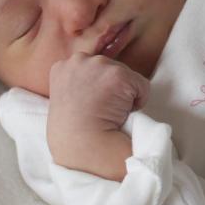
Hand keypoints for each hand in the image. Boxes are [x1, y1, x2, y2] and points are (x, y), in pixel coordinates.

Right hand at [46, 53, 148, 180]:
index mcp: (63, 66)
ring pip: (125, 76)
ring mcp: (99, 65)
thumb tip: (98, 82)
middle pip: (109, 68)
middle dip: (110, 88)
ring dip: (123, 94)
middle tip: (100, 111)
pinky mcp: (119, 75)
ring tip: (108, 112)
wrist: (81, 144)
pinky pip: (142, 86)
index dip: (96, 88)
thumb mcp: (66, 96)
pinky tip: (121, 114)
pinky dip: (138, 101)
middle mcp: (79, 60)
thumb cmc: (73, 130)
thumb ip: (79, 82)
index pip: (91, 68)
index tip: (91, 105)